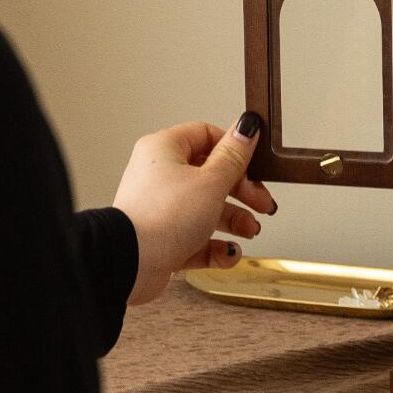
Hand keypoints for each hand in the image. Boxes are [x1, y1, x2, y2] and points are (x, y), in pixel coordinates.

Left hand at [112, 112, 275, 303]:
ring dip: (233, 221)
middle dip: (242, 192)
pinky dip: (215, 247)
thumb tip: (247, 128)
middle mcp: (159, 176)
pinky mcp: (161, 238)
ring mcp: (160, 208)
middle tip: (262, 203)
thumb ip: (234, 156)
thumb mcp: (211, 182)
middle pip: (211, 175)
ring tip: (249, 231)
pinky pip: (195, 238)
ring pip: (205, 209)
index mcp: (165, 150)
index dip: (235, 150)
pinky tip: (227, 253)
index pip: (206, 135)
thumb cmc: (162, 217)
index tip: (256, 164)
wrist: (130, 264)